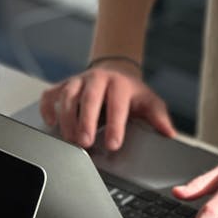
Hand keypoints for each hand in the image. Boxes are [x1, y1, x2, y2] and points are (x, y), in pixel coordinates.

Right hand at [39, 63, 175, 150]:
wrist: (115, 72)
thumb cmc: (130, 93)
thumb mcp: (148, 102)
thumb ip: (158, 117)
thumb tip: (169, 133)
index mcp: (119, 83)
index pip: (117, 105)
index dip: (115, 126)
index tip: (113, 145)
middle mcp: (97, 79)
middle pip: (89, 98)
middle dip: (85, 122)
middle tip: (85, 143)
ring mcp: (77, 81)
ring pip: (68, 96)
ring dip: (67, 119)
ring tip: (69, 140)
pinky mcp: (63, 86)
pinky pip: (51, 95)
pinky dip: (48, 108)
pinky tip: (50, 122)